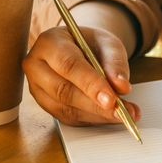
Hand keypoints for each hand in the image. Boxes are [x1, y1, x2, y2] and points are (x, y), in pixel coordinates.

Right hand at [23, 26, 139, 125]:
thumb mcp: (108, 43)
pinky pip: (69, 118)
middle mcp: (36, 66)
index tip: (112, 99)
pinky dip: (93, 119)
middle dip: (95, 105)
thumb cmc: (91, 43)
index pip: (68, 65)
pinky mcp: (46, 105)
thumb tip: (121, 87)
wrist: (79, 47)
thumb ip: (115, 62)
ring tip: (125, 114)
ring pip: (66, 109)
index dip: (91, 84)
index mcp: (49, 43)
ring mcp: (38, 88)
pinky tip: (112, 116)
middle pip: (63, 91)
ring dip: (97, 115)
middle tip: (122, 111)